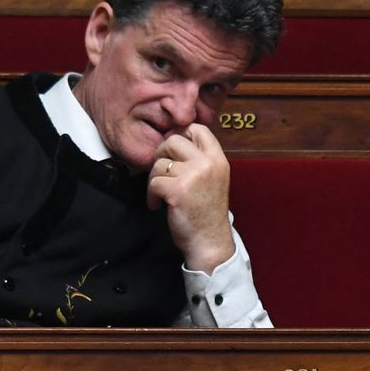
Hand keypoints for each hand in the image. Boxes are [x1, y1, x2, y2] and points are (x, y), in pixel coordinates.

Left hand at [146, 123, 235, 273]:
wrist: (210, 242)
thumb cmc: (206, 212)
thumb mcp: (212, 179)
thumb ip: (199, 159)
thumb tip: (173, 138)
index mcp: (218, 160)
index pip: (198, 128)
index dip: (180, 134)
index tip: (172, 150)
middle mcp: (208, 164)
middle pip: (173, 140)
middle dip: (160, 155)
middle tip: (161, 172)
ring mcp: (193, 176)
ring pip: (159, 163)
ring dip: (153, 179)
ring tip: (160, 194)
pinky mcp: (177, 190)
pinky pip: (152, 182)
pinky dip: (151, 195)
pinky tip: (158, 206)